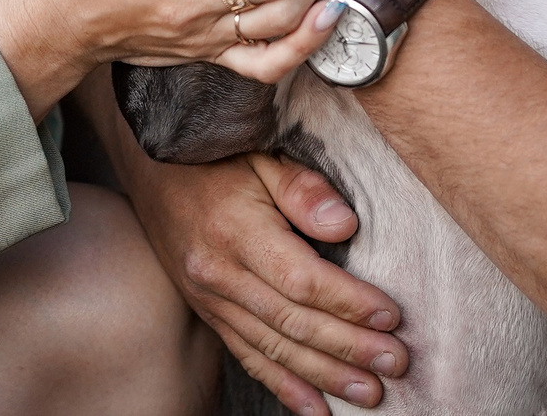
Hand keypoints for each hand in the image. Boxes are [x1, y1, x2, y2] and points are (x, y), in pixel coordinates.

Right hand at [126, 151, 406, 413]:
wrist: (152, 169)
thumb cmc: (216, 157)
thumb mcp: (262, 155)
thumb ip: (304, 188)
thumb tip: (344, 224)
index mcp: (236, 230)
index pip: (300, 279)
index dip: (348, 302)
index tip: (391, 315)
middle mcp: (219, 273)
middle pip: (291, 322)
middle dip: (348, 348)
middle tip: (394, 363)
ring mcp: (209, 298)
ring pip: (272, 347)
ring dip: (324, 376)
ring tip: (369, 393)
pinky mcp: (207, 312)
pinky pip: (247, 356)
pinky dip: (283, 386)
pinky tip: (315, 409)